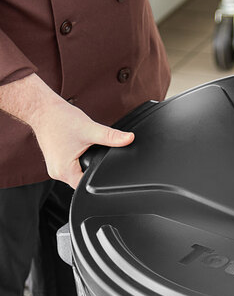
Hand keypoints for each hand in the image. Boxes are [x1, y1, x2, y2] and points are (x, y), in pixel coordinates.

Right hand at [0, 73, 133, 188]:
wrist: (42, 109)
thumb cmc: (60, 119)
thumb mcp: (90, 129)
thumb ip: (111, 137)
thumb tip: (129, 139)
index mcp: (64, 171)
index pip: (87, 185)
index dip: (101, 178)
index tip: (106, 168)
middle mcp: (57, 173)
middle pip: (83, 181)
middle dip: (94, 170)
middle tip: (94, 153)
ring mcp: (55, 168)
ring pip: (78, 174)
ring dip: (85, 165)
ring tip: (85, 150)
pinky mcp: (56, 162)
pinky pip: (72, 167)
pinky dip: (78, 161)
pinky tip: (79, 150)